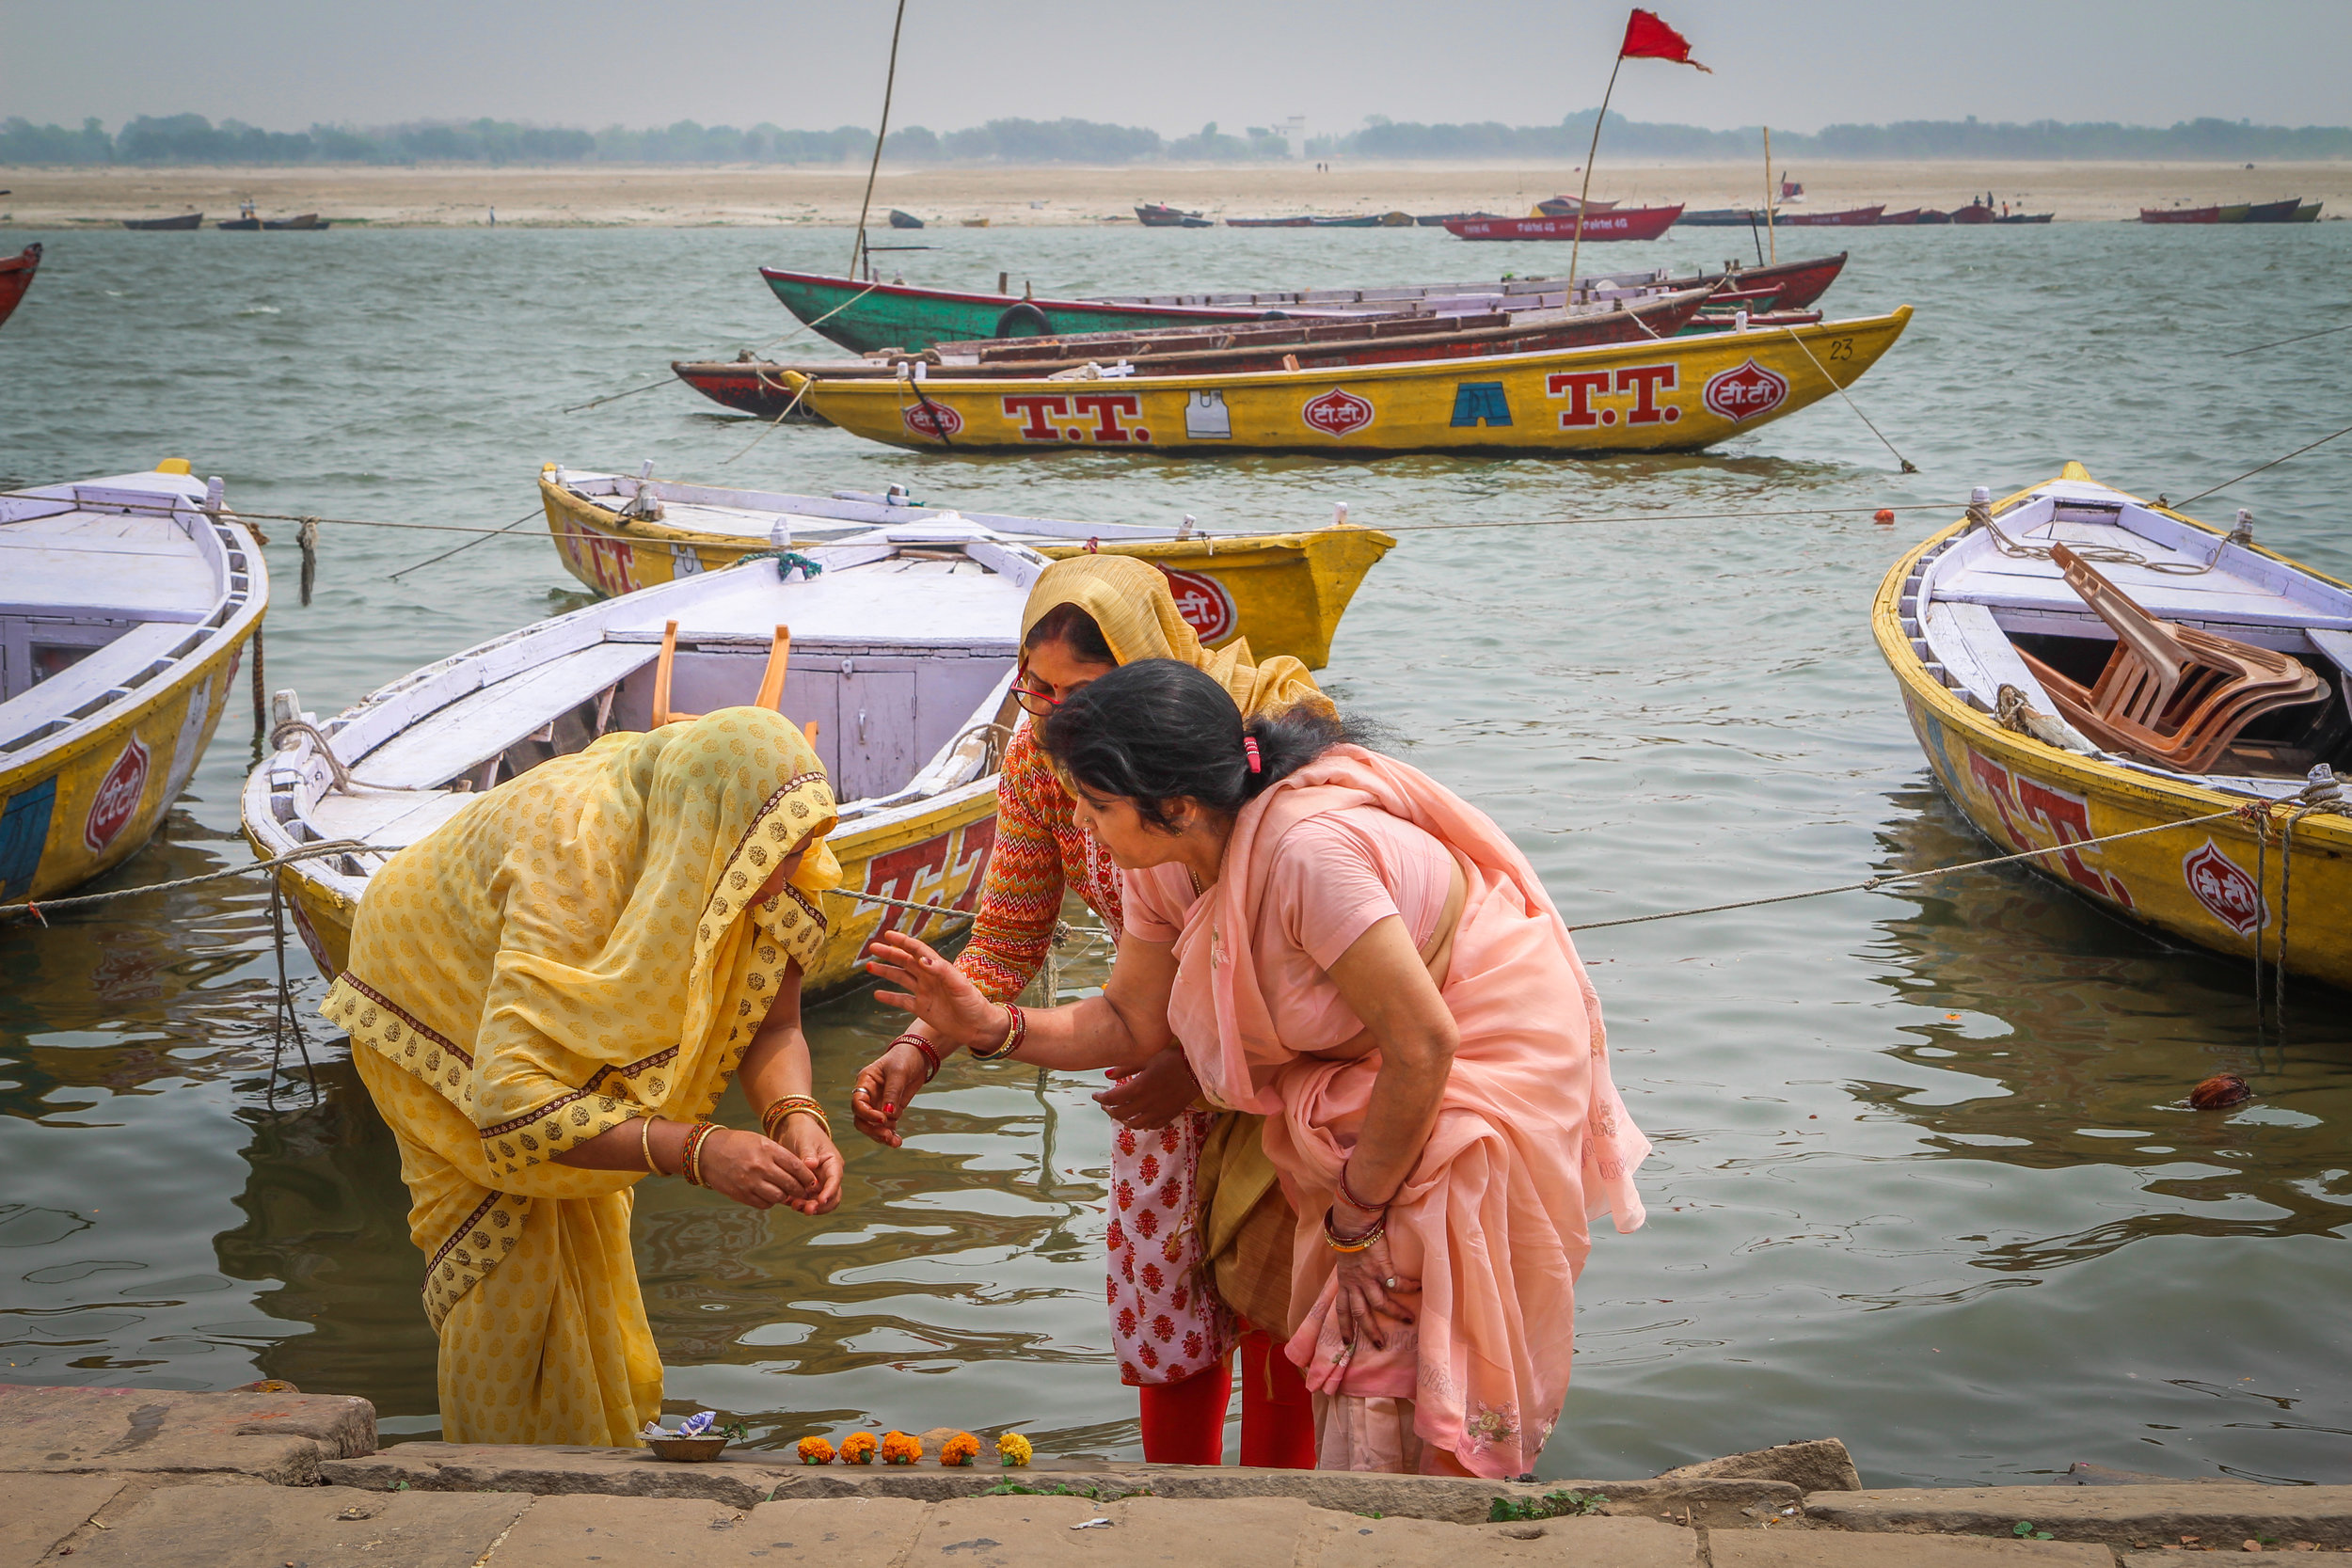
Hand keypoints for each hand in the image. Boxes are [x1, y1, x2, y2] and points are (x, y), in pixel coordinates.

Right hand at [696, 1128, 816, 1210]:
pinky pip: (763, 1204)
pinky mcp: (741, 1194)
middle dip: (800, 1190)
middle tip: (803, 1192)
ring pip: (778, 1197)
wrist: (707, 1152)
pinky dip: (769, 1202)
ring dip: (784, 1197)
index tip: (812, 1182)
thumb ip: (779, 1155)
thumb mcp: (760, 1141)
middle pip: (790, 1184)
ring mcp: (750, 1182)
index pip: (796, 1167)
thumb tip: (799, 1171)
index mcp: (768, 1150)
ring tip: (784, 1193)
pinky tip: (769, 1196)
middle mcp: (761, 1166)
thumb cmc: (736, 1144)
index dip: (808, 1177)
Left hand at [768, 1114, 842, 1214]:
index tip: (820, 1200)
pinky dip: (798, 1202)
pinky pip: (804, 1199)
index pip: (835, 1180)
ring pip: (818, 1201)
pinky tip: (786, 1201)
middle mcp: (827, 1175)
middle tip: (806, 1209)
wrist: (792, 1129)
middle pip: (831, 1196)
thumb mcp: (806, 1139)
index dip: (829, 1192)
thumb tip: (812, 1165)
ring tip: (793, 1205)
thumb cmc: (803, 1131)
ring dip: (808, 1206)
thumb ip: (808, 1153)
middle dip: (820, 1205)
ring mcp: (817, 1181)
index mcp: (832, 1163)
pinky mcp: (805, 1185)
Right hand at [851, 1039, 932, 1148]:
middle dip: (872, 1129)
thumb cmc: (905, 1058)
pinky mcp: (891, 1110)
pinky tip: (897, 1141)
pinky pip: (887, 1126)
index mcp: (865, 1083)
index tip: (882, 1118)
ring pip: (873, 1126)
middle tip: (886, 1135)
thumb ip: (892, 1093)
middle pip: (862, 1118)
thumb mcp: (898, 1073)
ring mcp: (879, 1104)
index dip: (866, 1114)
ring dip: (881, 1136)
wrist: (919, 1056)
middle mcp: (869, 1095)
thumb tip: (888, 1114)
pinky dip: (891, 1135)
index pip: (858, 1103)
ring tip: (895, 1142)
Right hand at [865, 931, 1002, 1051]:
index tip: (889, 935)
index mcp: (939, 969)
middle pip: (906, 962)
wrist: (979, 1028)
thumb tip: (922, 959)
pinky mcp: (923, 1009)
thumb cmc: (974, 1004)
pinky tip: (877, 994)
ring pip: (901, 979)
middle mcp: (930, 978)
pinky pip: (902, 1001)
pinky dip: (890, 998)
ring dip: (886, 972)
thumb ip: (942, 971)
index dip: (904, 942)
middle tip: (873, 947)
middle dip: (890, 954)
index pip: (919, 951)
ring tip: (869, 966)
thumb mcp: (960, 985)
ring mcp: (925, 993)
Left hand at [1093, 1046, 1198, 1130]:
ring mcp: (1158, 1112)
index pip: (1111, 1098)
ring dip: (1123, 1119)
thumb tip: (1107, 1075)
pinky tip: (1139, 1117)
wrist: (1197, 1070)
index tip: (1096, 1095)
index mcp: (1139, 1087)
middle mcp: (1146, 1103)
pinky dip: (1141, 1123)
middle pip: (1119, 1113)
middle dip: (1108, 1109)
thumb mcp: (1147, 1059)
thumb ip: (1126, 1068)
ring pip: (1134, 1124)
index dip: (1100, 1098)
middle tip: (1105, 1104)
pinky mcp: (1169, 1116)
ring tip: (1119, 1112)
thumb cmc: (1172, 1060)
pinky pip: (1151, 1125)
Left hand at [1330, 1225, 1416, 1351]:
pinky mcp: (1381, 1268)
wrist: (1353, 1224)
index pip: (1342, 1309)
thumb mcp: (1346, 1261)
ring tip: (1409, 1320)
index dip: (1344, 1326)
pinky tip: (1418, 1288)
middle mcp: (1355, 1284)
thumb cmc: (1350, 1239)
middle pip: (1361, 1314)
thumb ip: (1352, 1273)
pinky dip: (1408, 1287)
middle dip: (1370, 1331)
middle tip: (1380, 1345)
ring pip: (1380, 1303)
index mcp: (1345, 1283)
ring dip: (1396, 1313)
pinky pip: (1397, 1283)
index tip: (1346, 1342)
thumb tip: (1359, 1279)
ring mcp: (1368, 1277)